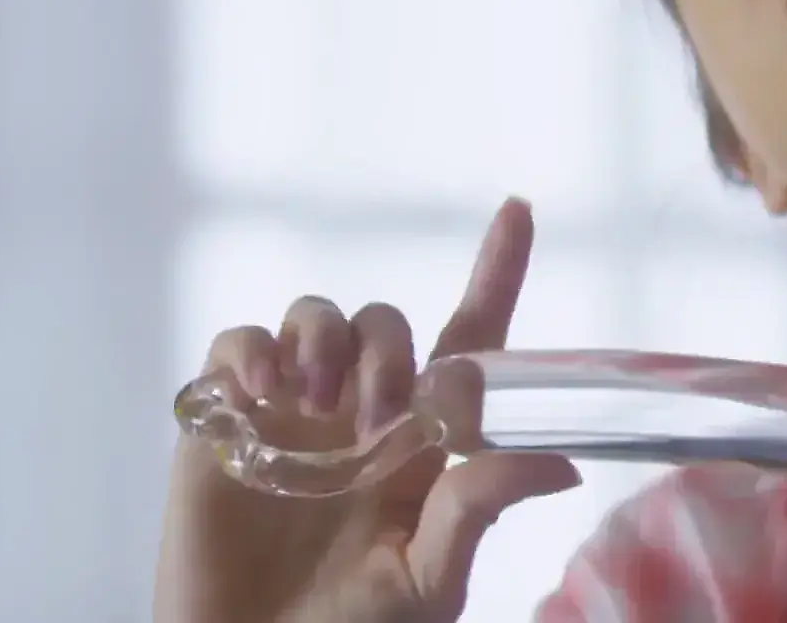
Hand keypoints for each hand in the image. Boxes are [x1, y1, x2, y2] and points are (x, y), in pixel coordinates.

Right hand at [153, 199, 581, 622]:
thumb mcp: (431, 576)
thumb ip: (481, 509)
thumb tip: (561, 464)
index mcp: (422, 439)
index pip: (468, 338)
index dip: (495, 271)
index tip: (518, 210)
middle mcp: (360, 411)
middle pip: (387, 324)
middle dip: (387, 351)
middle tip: (375, 418)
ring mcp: (292, 409)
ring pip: (316, 316)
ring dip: (325, 341)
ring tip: (318, 402)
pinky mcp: (225, 419)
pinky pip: (237, 346)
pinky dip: (251, 351)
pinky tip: (264, 391)